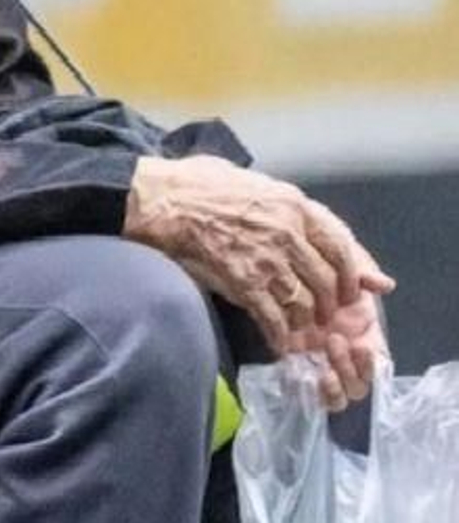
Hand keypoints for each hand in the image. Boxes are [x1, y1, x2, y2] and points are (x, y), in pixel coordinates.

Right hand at [123, 156, 394, 354]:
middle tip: (328, 315)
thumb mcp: (248, 178)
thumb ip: (278, 198)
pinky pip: (273, 318)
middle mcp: (289, 234)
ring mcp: (267, 260)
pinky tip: (279, 344)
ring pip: (305, 302)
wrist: (159, 201)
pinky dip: (280, 336)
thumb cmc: (195, 182)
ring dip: (307, 321)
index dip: (356, 270)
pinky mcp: (243, 283)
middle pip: (328, 278)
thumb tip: (294, 211)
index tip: (362, 287)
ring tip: (303, 329)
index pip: (341, 242)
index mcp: (293, 204)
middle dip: (332, 302)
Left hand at [284, 253, 388, 410]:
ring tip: (322, 369)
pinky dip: (307, 391)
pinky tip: (298, 375)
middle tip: (333, 341)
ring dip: (334, 387)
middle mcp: (345, 356)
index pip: (377, 364)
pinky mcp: (294, 365)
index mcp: (364, 336)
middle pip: (357, 385)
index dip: (370, 363)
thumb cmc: (319, 269)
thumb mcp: (342, 267)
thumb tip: (387, 285)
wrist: (284, 269)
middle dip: (348, 369)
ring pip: (336, 395)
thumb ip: (363, 276)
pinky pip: (305, 391)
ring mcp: (320, 364)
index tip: (360, 345)